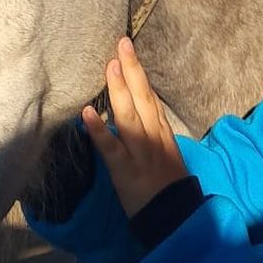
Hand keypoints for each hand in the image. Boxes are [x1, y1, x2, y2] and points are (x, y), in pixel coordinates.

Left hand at [81, 37, 187, 217]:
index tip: (128, 51)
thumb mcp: (166, 155)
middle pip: (143, 98)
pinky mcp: (125, 171)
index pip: (149, 97)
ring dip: (119, 90)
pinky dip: (99, 130)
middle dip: (132, 70)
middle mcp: (153, 137)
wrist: (176, 218)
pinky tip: (86, 113)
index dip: (138, 73)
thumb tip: (137, 117)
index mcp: (162, 133)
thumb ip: (152, 135)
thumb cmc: (169, 188)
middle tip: (121, 44)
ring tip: (110, 66)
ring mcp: (140, 153)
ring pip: (129, 117)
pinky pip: (111, 148)